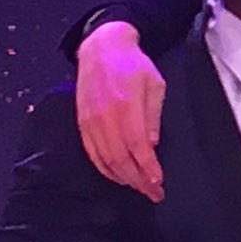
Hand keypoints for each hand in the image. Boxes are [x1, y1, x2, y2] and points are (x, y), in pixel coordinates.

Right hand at [78, 20, 166, 201]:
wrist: (102, 48)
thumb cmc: (133, 64)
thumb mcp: (154, 84)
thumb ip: (153, 115)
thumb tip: (151, 144)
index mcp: (125, 104)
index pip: (137, 145)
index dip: (147, 167)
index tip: (158, 181)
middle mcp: (104, 116)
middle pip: (120, 157)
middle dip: (138, 180)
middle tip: (153, 192)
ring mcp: (90, 120)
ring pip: (105, 159)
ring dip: (123, 178)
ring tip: (140, 187)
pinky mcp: (82, 123)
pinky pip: (92, 152)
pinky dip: (105, 168)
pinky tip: (118, 176)